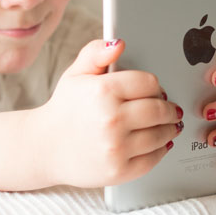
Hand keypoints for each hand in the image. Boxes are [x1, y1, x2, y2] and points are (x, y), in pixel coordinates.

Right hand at [37, 39, 183, 187]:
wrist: (45, 147)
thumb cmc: (65, 109)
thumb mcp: (76, 74)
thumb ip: (96, 52)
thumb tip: (118, 43)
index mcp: (102, 91)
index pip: (148, 83)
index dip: (155, 86)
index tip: (155, 90)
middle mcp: (111, 119)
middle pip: (159, 109)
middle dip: (168, 108)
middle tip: (170, 108)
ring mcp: (116, 147)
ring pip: (160, 134)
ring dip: (169, 129)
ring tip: (170, 125)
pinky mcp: (119, 171)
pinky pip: (153, 158)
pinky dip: (161, 150)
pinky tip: (160, 143)